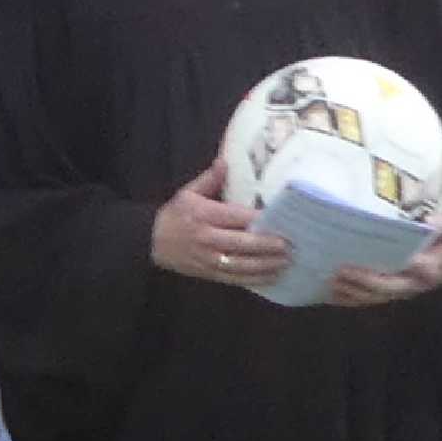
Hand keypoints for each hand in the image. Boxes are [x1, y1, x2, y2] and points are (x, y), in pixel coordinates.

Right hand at [149, 159, 289, 286]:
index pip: (237, 218)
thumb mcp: (188, 193)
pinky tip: (272, 277)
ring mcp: (209, 259)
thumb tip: (225, 160)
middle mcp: (208, 239)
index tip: (281, 220)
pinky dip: (255, 280)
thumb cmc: (174, 215)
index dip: (259, 220)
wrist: (151, 242)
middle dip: (268, 246)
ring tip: (287, 263)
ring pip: (242, 265)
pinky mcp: (209, 273)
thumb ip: (209, 179)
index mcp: (205, 216)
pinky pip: (235, 279)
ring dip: (266, 266)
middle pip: (243, 244)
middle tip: (291, 245)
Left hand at [326, 215, 441, 307]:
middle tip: (343, 270)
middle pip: (389, 287)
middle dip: (365, 281)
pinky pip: (365, 300)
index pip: (423, 270)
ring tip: (332, 281)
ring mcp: (397, 291)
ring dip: (352, 291)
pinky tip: (331, 293)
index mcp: (432, 269)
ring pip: (374, 297)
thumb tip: (428, 221)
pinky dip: (348, 299)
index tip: (402, 260)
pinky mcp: (386, 293)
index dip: (412, 267)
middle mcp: (412, 284)